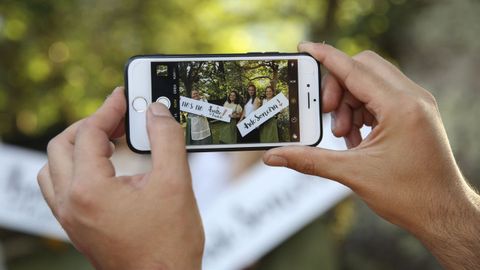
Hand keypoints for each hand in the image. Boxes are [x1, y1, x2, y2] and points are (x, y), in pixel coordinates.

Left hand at [37, 87, 203, 269]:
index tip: (125, 97)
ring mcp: (71, 219)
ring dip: (76, 147)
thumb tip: (156, 112)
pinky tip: (103, 170)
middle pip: (61, 146)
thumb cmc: (169, 243)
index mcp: (89, 190)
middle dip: (89, 124)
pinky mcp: (78, 228)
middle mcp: (71, 204)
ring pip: (54, 169)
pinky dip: (76, 170)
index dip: (109, 109)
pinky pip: (61, 189)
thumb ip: (166, 139)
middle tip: (117, 118)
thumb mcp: (175, 183)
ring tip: (107, 141)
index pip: (89, 133)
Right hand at [263, 43, 479, 268]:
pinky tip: (356, 139)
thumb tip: (274, 156)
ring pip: (371, 83)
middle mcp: (413, 99)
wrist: (442, 213)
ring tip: (344, 136)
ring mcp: (416, 105)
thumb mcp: (353, 173)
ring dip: (349, 104)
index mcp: (401, 107)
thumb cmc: (409, 195)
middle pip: (363, 69)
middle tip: (327, 115)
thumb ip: (310, 160)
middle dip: (337, 88)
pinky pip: (381, 98)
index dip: (325, 57)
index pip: (354, 69)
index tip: (304, 49)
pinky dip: (362, 112)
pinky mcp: (414, 114)